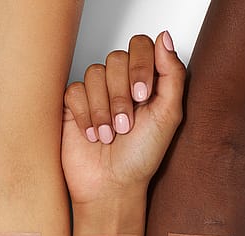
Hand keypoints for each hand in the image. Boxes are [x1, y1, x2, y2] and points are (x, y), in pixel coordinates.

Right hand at [62, 31, 184, 203]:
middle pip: (116, 59)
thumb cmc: (140, 159)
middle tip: (125, 126)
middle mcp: (119, 85)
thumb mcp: (168, 116)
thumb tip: (165, 39)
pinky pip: (74, 91)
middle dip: (121, 96)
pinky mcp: (72, 107)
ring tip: (108, 136)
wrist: (111, 187)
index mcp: (144, 83)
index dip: (140, 66)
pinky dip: (84, 115)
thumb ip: (172, 74)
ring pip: (94, 74)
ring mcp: (95, 95)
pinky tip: (90, 135)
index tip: (142, 96)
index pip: (140, 46)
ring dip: (103, 110)